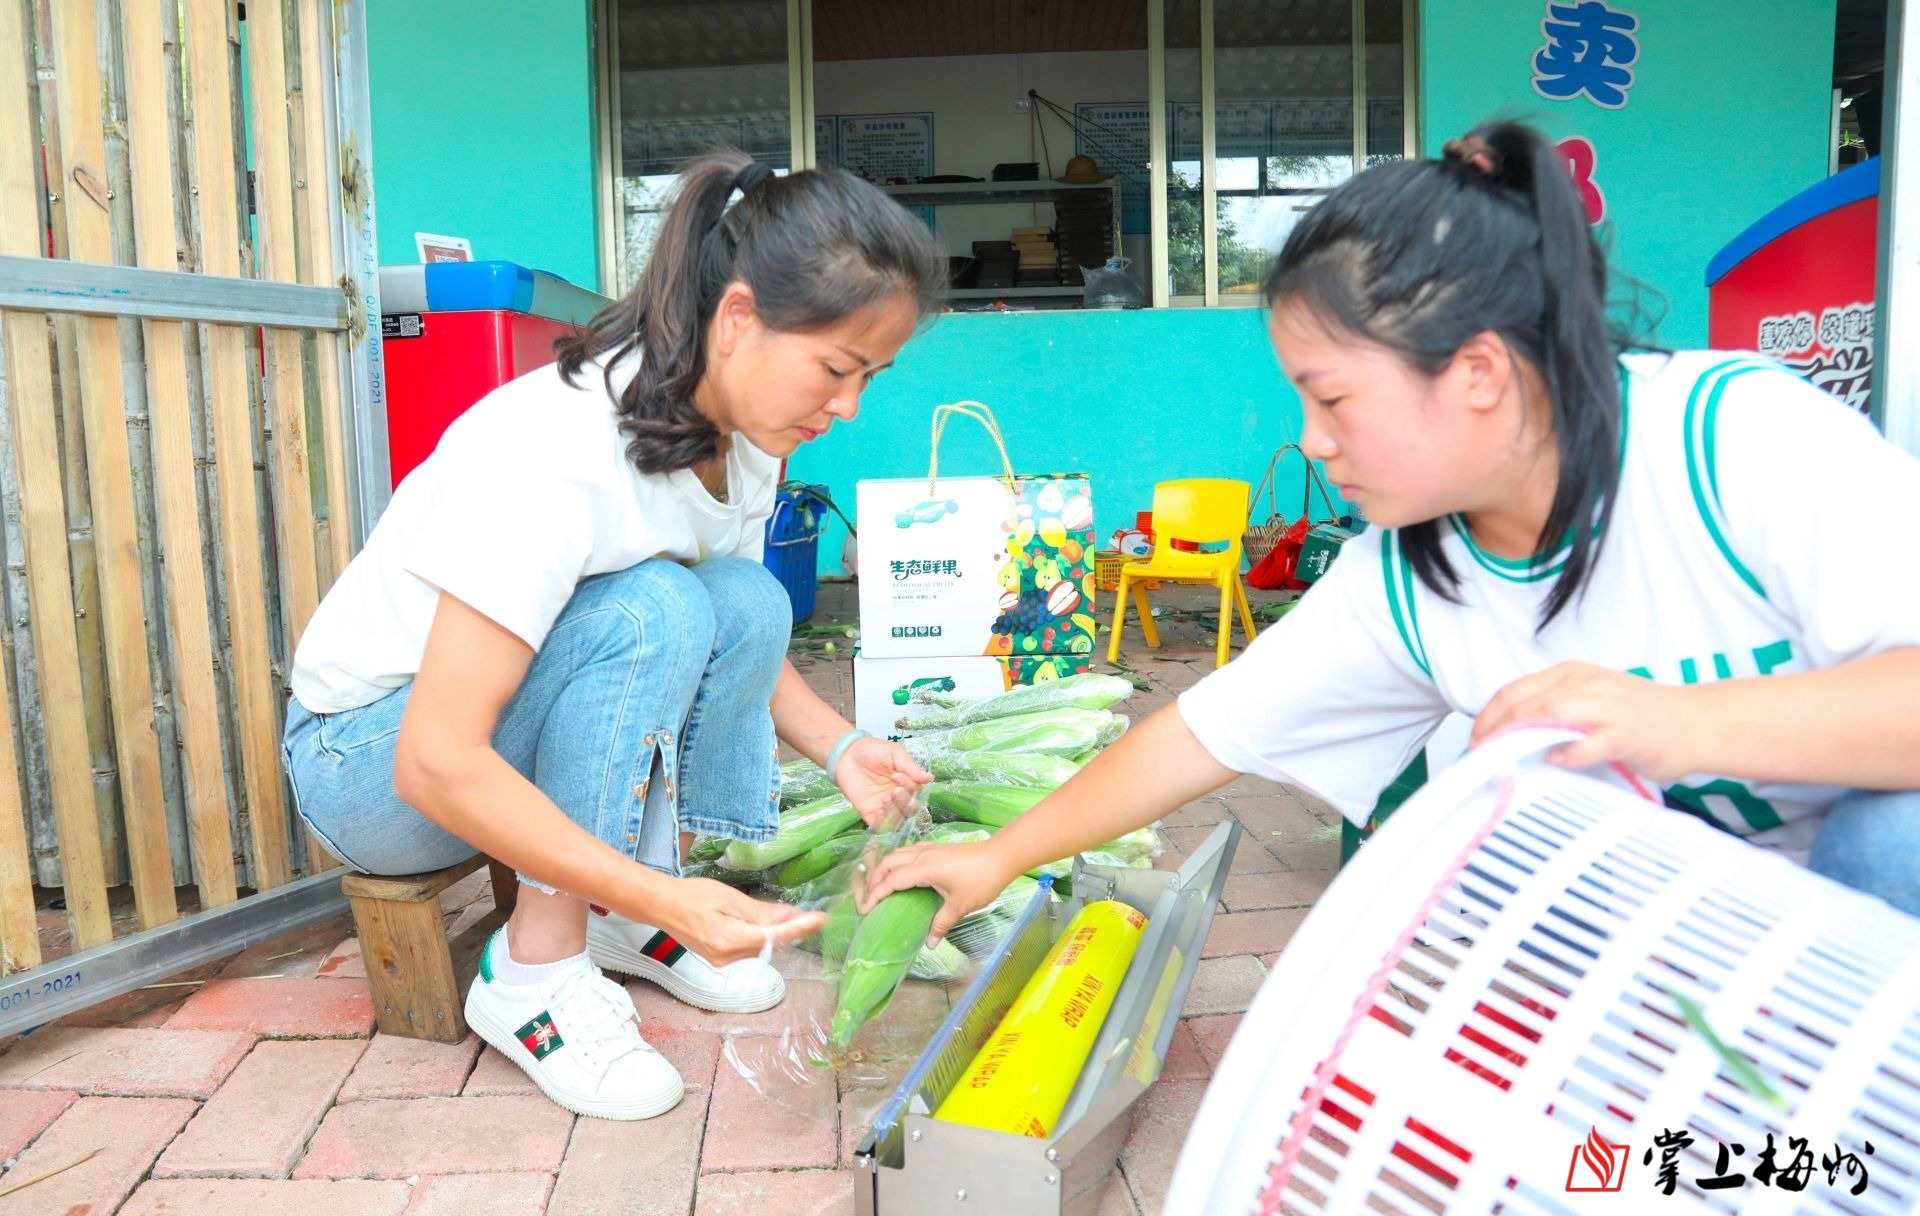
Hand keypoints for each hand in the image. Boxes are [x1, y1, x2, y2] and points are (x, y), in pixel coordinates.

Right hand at [657, 877, 826, 965]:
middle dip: (793, 931)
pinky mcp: (720, 959)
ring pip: (761, 948)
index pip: (774, 937)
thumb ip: (760, 912)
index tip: (821, 919)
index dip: (800, 928)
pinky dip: (763, 937)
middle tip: (812, 916)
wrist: (663, 905)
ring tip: (795, 918)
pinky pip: (750, 949)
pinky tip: (769, 925)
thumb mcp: (729, 898)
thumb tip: (789, 917)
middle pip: (770, 945)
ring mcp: (723, 961)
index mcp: (728, 940)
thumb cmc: (692, 895)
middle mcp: (727, 957)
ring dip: (779, 934)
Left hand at [834, 736, 932, 827]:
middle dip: (904, 801)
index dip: (910, 787)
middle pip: (910, 809)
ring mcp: (884, 806)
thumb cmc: (872, 750)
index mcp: (906, 783)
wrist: (846, 753)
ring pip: (898, 820)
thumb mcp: (894, 753)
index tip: (897, 775)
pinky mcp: (869, 812)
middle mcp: (898, 797)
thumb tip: (930, 778)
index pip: (916, 792)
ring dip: (895, 812)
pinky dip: (883, 822)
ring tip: (885, 799)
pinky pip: (880, 825)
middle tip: (894, 790)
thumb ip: (911, 767)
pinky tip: (880, 811)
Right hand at [858, 840, 1016, 946]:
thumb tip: (929, 943)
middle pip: (888, 862)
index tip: (864, 909)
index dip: (875, 894)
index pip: (891, 881)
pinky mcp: (937, 847)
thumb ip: (941, 924)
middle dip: (875, 879)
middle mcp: (921, 855)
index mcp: (923, 868)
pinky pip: (909, 852)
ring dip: (886, 868)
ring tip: (881, 885)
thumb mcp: (960, 906)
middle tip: (870, 898)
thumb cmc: (981, 880)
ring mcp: (929, 848)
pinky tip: (904, 873)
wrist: (1001, 856)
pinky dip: (899, 862)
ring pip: (898, 854)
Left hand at [1470, 662, 1702, 782]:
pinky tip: (1555, 761)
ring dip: (1519, 739)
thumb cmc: (1641, 716)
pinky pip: (1590, 743)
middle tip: (1478, 756)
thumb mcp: (1589, 700)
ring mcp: (1608, 708)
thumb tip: (1508, 734)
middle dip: (1493, 731)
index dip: (1486, 718)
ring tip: (1502, 760)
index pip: (1513, 692)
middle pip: (1524, 704)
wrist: (1696, 722)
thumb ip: (1553, 711)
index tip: (1472, 741)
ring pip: (1550, 715)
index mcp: (1571, 675)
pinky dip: (1568, 753)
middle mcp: (1586, 684)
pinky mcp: (1628, 734)